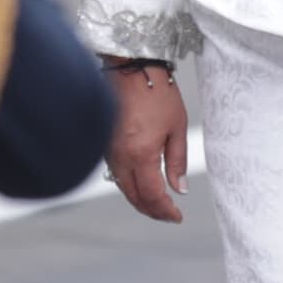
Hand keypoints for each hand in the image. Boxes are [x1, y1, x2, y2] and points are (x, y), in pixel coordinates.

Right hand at [105, 63, 190, 222]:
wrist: (129, 66)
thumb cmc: (156, 92)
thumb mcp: (176, 126)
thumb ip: (177, 160)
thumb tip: (179, 188)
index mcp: (141, 154)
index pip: (152, 196)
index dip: (165, 211)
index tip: (177, 216)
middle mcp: (121, 157)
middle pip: (135, 197)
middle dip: (152, 211)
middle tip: (168, 214)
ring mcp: (109, 151)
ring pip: (123, 187)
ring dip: (140, 199)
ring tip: (158, 202)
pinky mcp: (104, 144)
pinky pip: (116, 173)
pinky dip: (129, 184)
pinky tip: (141, 182)